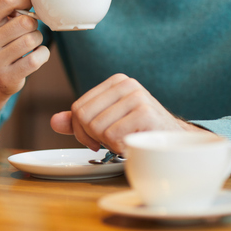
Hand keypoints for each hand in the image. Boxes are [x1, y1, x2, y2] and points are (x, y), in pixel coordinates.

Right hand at [0, 0, 49, 114]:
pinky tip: (35, 56)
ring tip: (30, 44)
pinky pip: (36, 59)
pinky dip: (42, 55)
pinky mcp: (8, 76)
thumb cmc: (0, 42)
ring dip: (38, 41)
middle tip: (29, 30)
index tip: (31, 4)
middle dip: (34, 25)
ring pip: (32, 40)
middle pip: (25, 22)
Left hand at [50, 73, 207, 152]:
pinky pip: (112, 136)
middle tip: (109, 142)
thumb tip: (54, 121)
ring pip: (97, 127)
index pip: (78, 108)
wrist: (176, 142)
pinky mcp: (146, 113)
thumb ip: (79, 121)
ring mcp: (137, 97)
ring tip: (125, 140)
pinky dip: (119, 147)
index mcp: (115, 82)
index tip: (95, 139)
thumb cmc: (139, 132)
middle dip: (91, 137)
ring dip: (108, 144)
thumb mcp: (107, 122)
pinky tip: (133, 144)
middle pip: (84, 116)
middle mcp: (126, 85)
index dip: (80, 130)